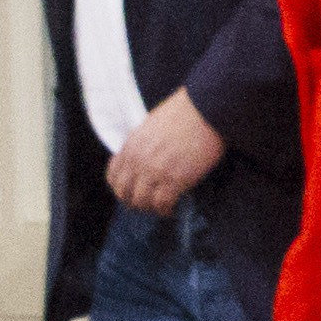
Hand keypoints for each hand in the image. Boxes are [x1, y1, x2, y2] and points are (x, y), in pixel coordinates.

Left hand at [107, 88, 226, 214]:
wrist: (206, 110)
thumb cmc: (185, 113)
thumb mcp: (152, 125)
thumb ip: (142, 145)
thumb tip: (143, 162)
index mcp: (131, 145)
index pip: (113, 176)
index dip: (121, 188)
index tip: (131, 192)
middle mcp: (138, 159)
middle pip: (125, 193)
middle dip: (134, 201)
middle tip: (146, 204)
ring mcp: (155, 171)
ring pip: (142, 202)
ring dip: (151, 207)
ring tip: (161, 207)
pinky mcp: (174, 179)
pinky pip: (162, 204)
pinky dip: (166, 210)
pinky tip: (172, 208)